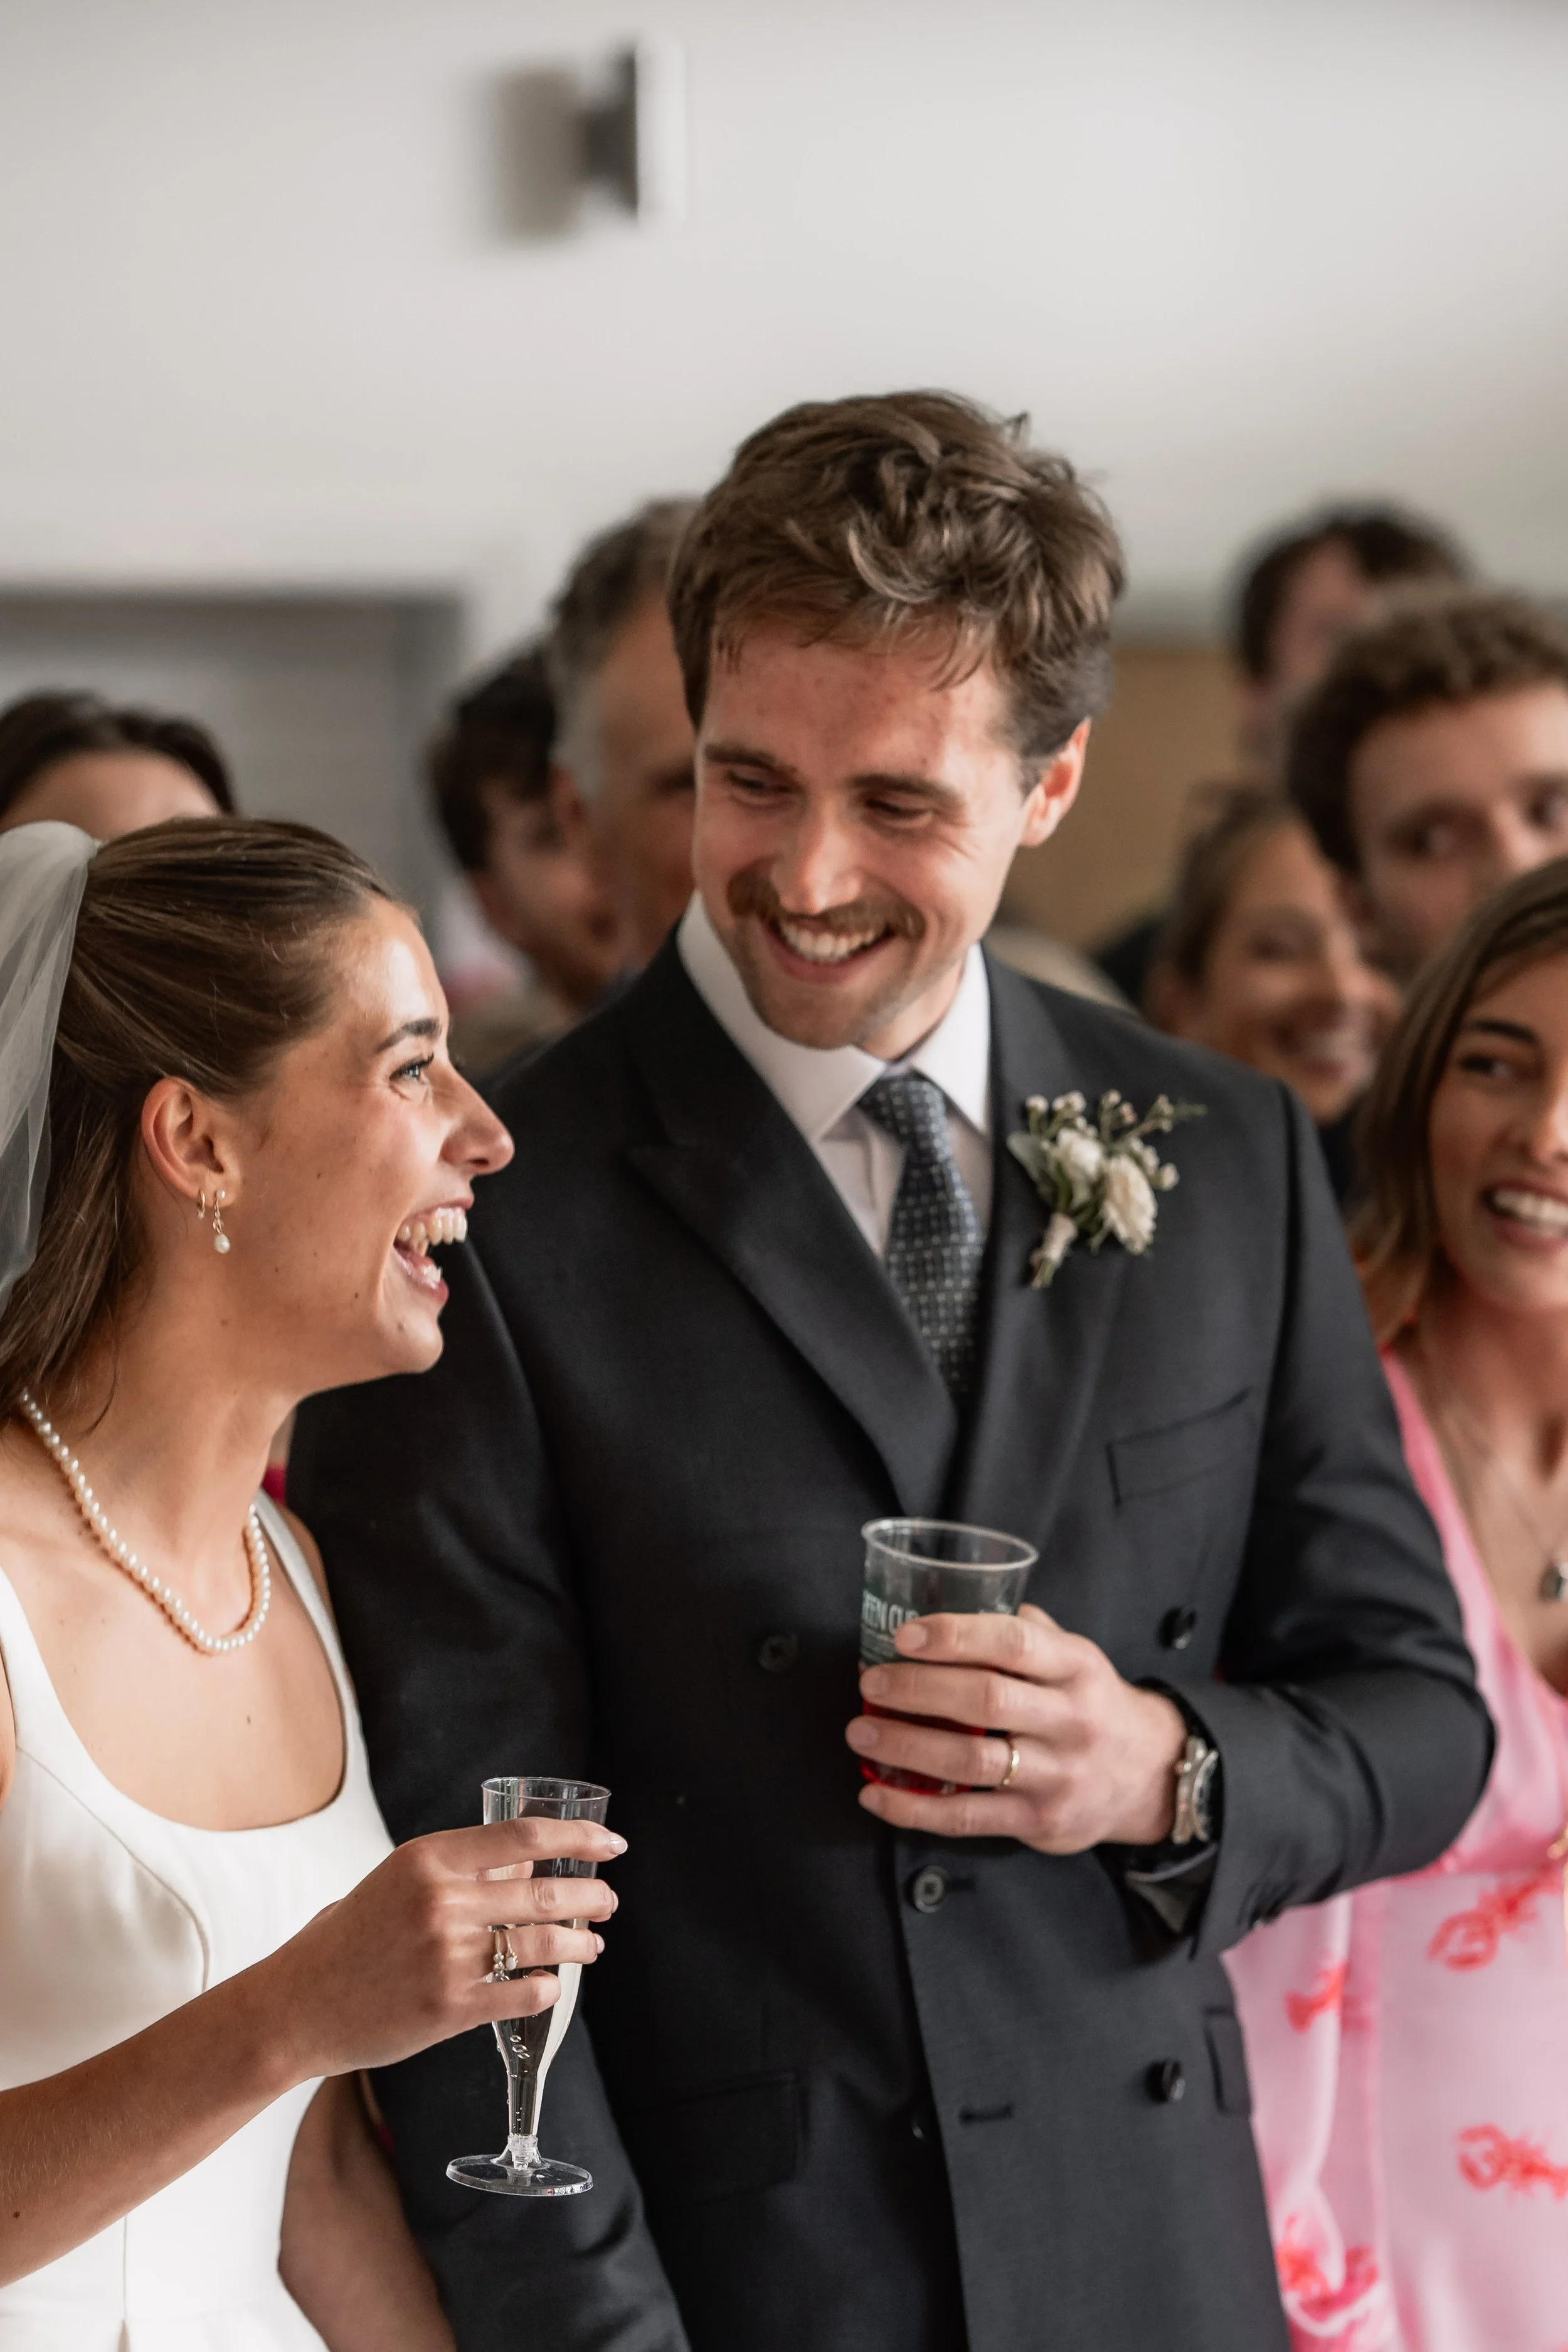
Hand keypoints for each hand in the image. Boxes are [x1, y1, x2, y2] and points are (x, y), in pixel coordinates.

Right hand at [263, 1816, 623, 2081]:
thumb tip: (529, 1866)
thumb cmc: (346, 1940)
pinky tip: (552, 1986)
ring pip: (540, 1943)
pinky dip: (547, 1989)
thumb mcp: (399, 1883)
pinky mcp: (450, 2007)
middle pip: (543, 1892)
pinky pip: (521, 1993)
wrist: (294, 2006)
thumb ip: (460, 1872)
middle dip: (589, 1896)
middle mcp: (442, 1901)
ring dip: (578, 1944)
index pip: (524, 1837)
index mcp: (428, 1858)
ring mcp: (447, 1956)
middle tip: (608, 1901)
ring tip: (592, 1945)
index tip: (610, 1844)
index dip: (577, 1839)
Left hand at [846, 1603, 1187, 1851]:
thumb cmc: (1092, 1703)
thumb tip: (957, 1599)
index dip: (955, 1636)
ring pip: (971, 1761)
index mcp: (1076, 1667)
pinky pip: (968, 1818)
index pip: (1013, 1644)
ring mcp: (1057, 1775)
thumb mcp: (1076, 1657)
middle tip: (870, 1683)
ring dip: (906, 1746)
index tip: (904, 1636)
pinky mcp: (1039, 1821)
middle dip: (917, 1689)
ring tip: (861, 1731)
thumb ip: (1026, 1631)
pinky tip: (875, 1794)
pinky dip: (915, 1809)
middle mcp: (1071, 1720)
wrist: (1149, 1775)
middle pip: (985, 1701)